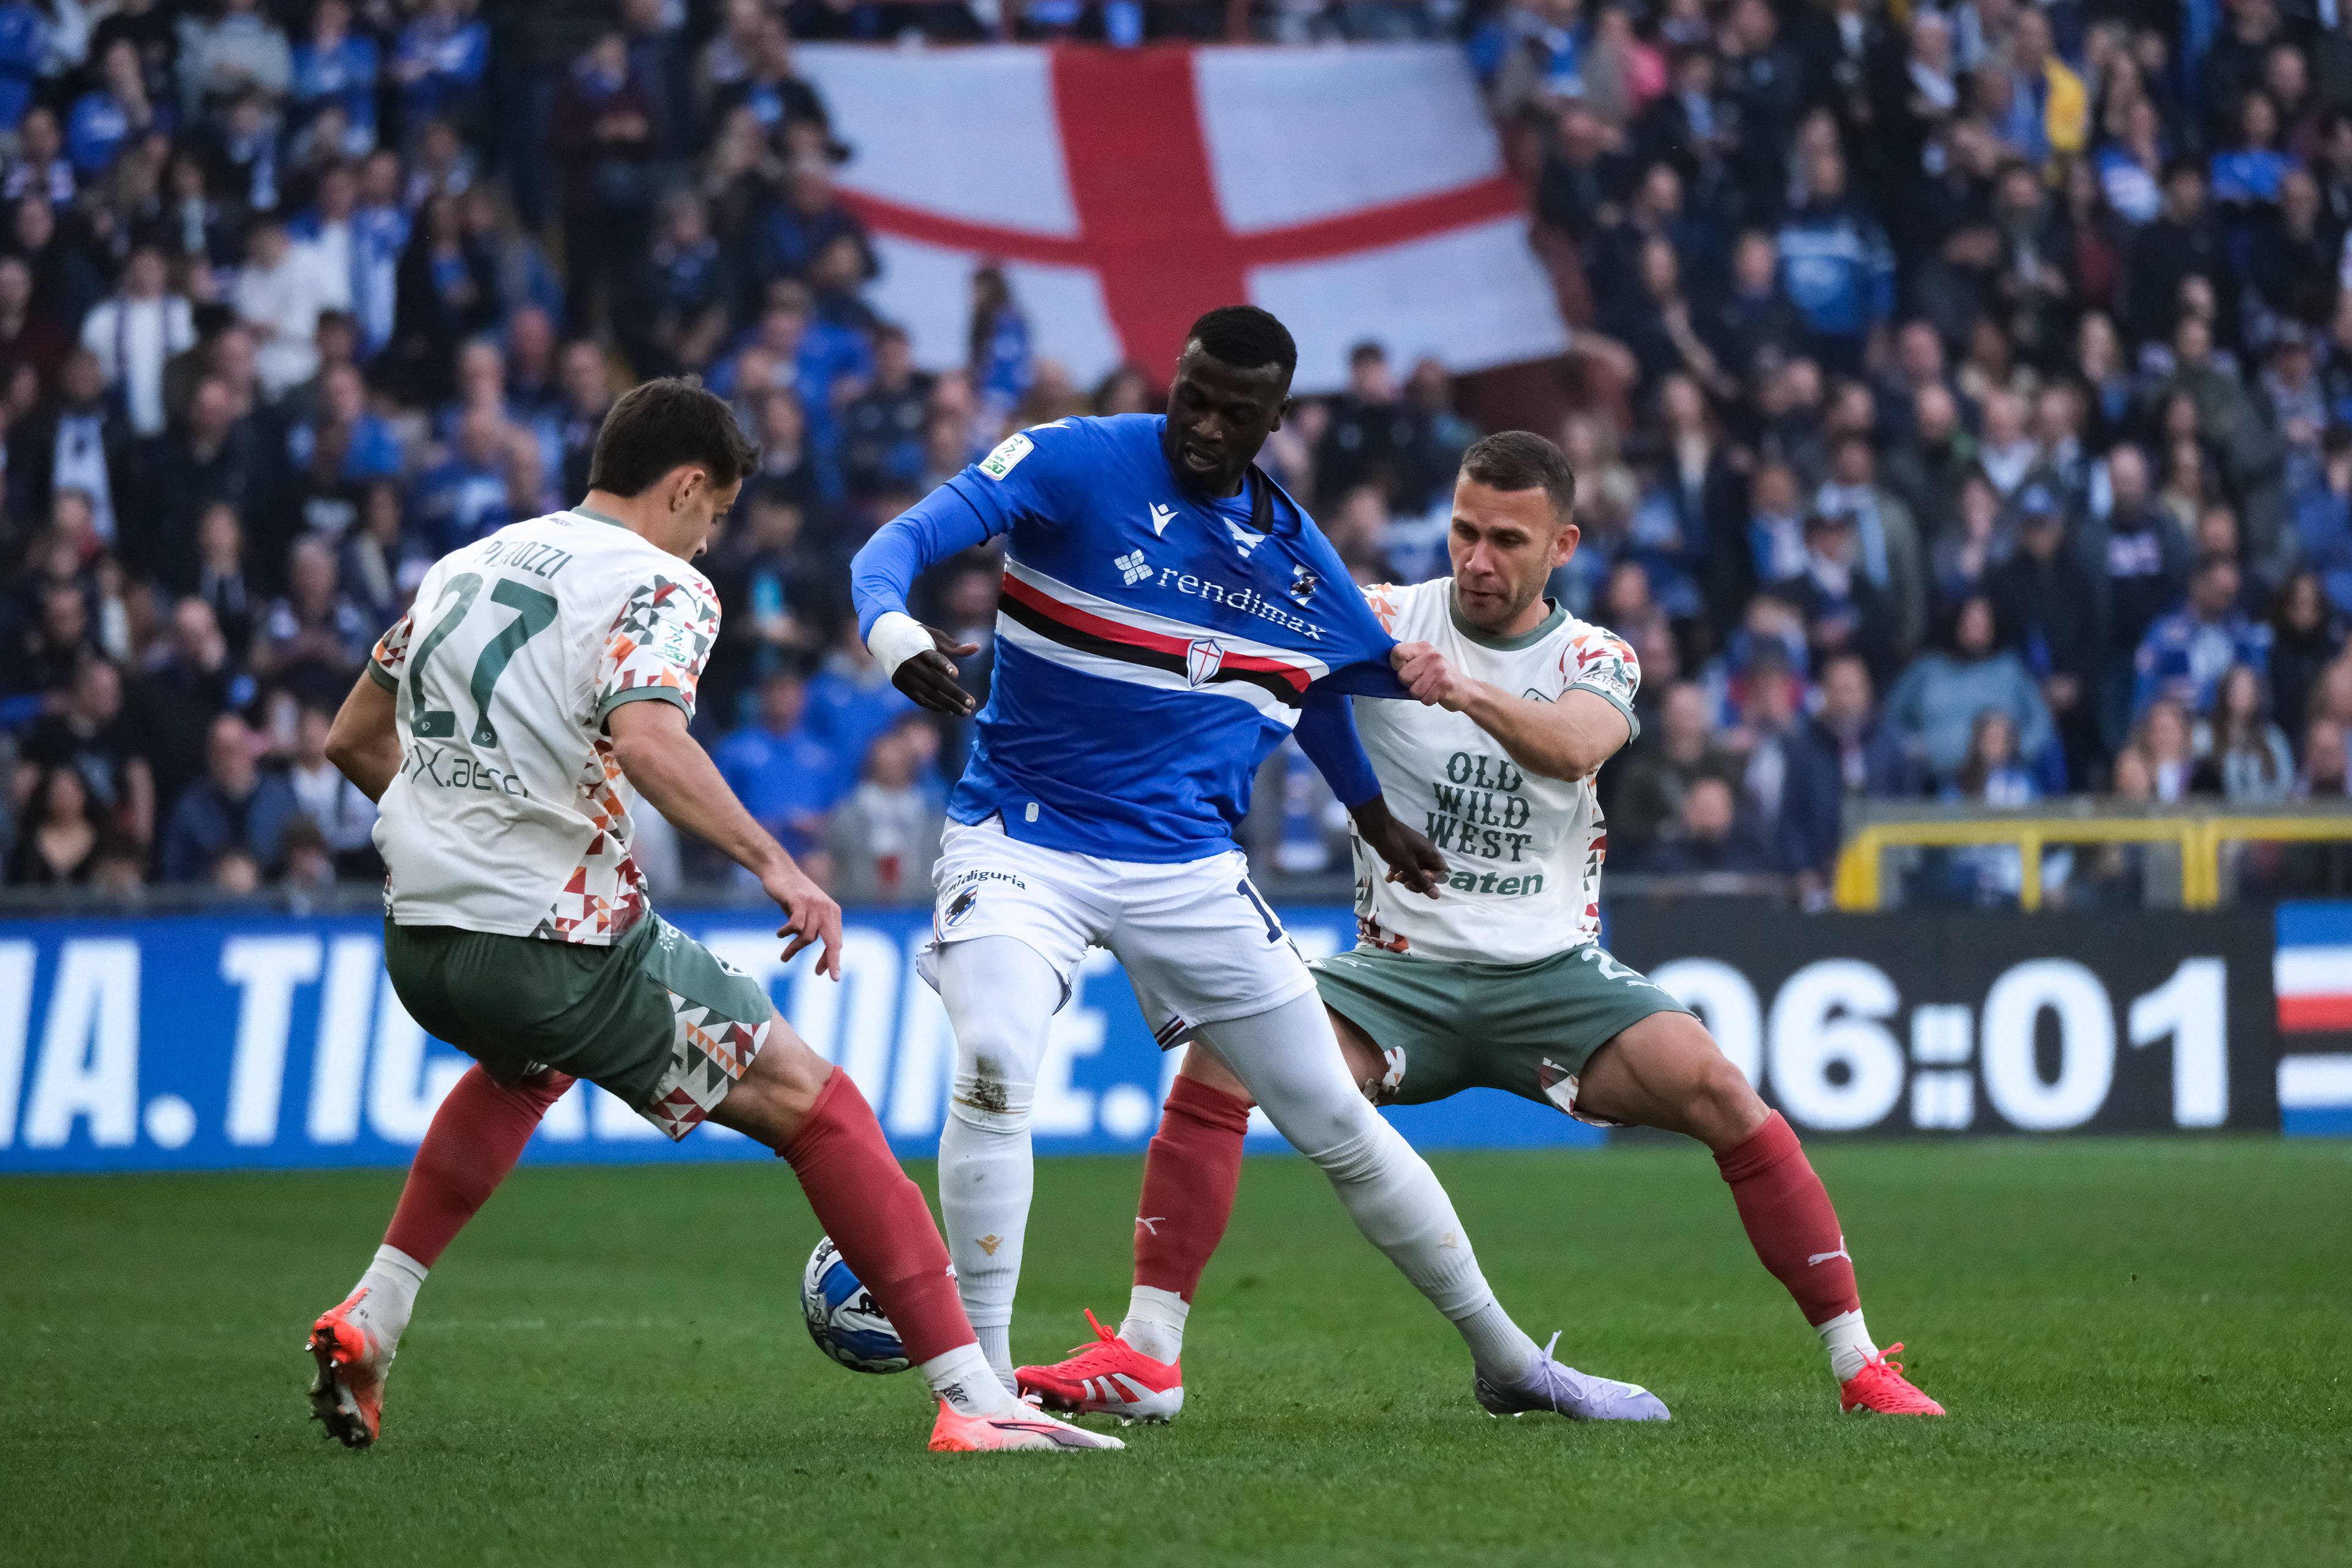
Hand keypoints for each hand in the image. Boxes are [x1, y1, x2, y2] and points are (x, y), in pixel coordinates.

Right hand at [762, 858, 842, 979]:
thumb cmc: (793, 895)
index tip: (823, 973)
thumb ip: (815, 929)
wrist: (779, 870)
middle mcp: (827, 909)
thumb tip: (825, 956)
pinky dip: (787, 933)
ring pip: (808, 936)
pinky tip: (780, 934)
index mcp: (833, 912)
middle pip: (833, 941)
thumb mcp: (808, 912)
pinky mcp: (799, 901)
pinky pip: (795, 925)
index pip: (836, 941)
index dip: (831, 959)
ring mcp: (814, 904)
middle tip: (829, 977)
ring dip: (794, 949)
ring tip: (784, 957)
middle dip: (832, 961)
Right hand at [890, 626, 980, 715]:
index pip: (933, 658)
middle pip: (935, 682)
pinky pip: (919, 699)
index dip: (944, 666)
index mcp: (920, 649)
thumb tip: (977, 647)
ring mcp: (905, 676)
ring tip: (965, 712)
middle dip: (954, 694)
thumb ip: (955, 646)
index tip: (956, 674)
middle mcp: (911, 664)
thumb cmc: (918, 637)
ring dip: (948, 705)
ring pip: (928, 694)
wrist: (887, 639)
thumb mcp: (935, 637)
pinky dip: (934, 706)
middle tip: (972, 704)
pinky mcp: (901, 686)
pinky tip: (949, 711)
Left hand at [1350, 796, 1445, 898]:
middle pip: (1427, 871)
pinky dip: (1397, 871)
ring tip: (1394, 878)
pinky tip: (1388, 878)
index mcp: (1430, 852)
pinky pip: (1403, 864)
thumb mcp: (1408, 865)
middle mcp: (1423, 851)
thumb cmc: (1394, 845)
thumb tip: (1437, 896)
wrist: (1375, 827)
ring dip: (1405, 877)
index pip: (1441, 870)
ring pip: (1414, 869)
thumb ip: (1421, 881)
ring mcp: (1411, 850)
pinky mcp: (1400, 850)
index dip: (1431, 879)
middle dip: (1416, 880)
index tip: (1418, 881)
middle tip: (1404, 883)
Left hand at [1392, 641, 1471, 711]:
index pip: (1397, 652)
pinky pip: (1425, 698)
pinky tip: (1438, 694)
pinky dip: (1429, 700)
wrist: (1466, 690)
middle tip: (1424, 682)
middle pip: (1403, 676)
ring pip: (1413, 690)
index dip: (1396, 666)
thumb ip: (1407, 661)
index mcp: (1423, 648)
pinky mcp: (1445, 683)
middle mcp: (1431, 655)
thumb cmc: (1439, 678)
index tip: (1406, 671)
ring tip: (1431, 688)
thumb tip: (1384, 667)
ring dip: (1421, 694)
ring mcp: (1439, 669)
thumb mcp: (1423, 663)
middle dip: (1410, 684)